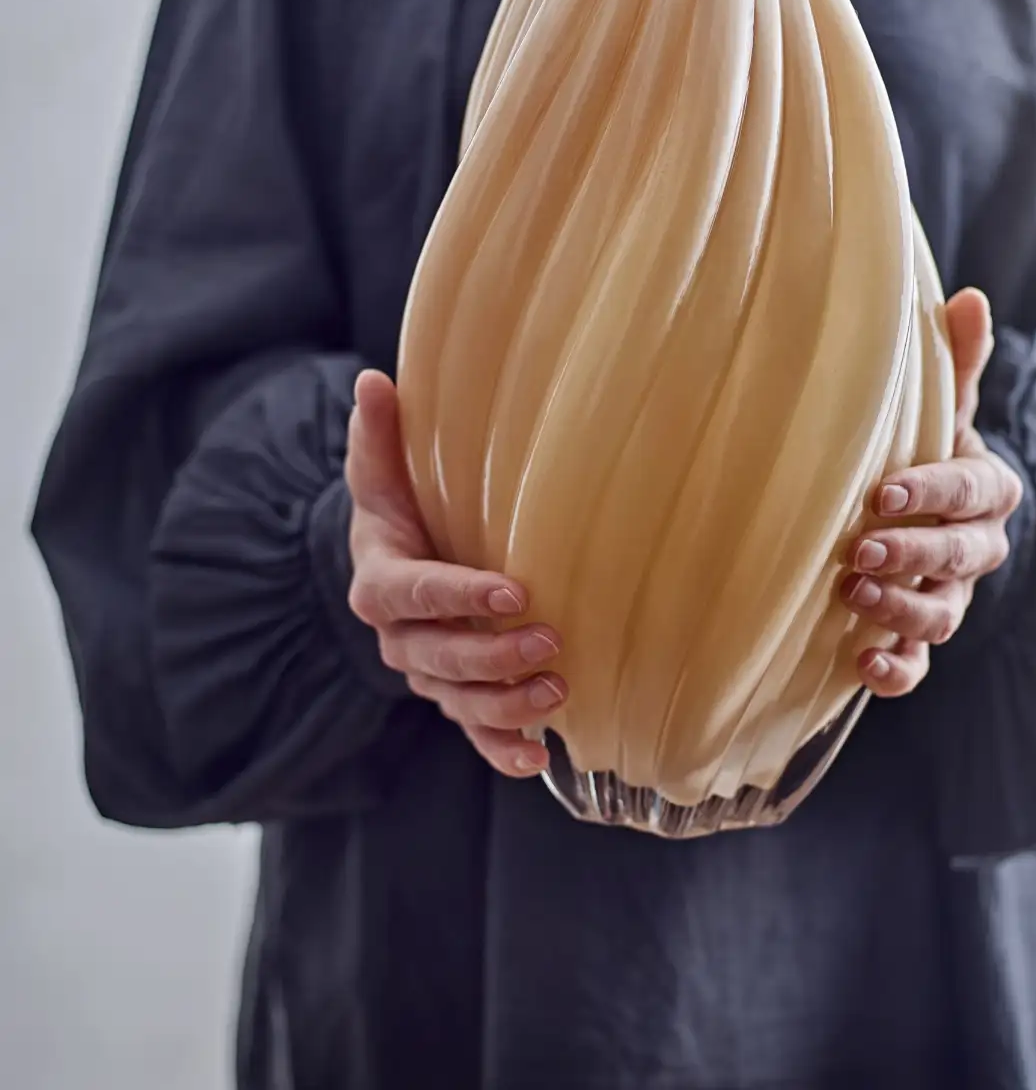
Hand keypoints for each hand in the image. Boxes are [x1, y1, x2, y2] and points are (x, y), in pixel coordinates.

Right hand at [345, 370, 564, 776]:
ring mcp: (426, 674)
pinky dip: (500, 749)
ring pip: (457, 701)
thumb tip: (373, 380)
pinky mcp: (453, 698)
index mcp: (380, 581)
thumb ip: (379, 437)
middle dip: (491, 656)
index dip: (459, 594)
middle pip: (438, 656)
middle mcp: (398, 637)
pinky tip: (538, 759)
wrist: (397, 566)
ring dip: (505, 705)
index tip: (513, 589)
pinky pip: (471, 733)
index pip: (416, 592)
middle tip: (547, 642)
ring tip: (558, 693)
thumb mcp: (384, 477)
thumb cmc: (399, 516)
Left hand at [841, 289, 1023, 696]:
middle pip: (960, 556)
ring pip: (942, 614)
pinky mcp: (917, 637)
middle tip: (860, 550)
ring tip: (852, 597)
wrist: (912, 517)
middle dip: (914, 553)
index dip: (933, 493)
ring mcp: (948, 596)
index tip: (883, 493)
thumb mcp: (935, 411)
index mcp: (983, 489)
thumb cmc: (917, 453)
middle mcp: (974, 549)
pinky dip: (897, 669)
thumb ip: (951, 365)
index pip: (970, 490)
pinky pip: (919, 663)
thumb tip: (967, 297)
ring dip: (901, 609)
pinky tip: (865, 665)